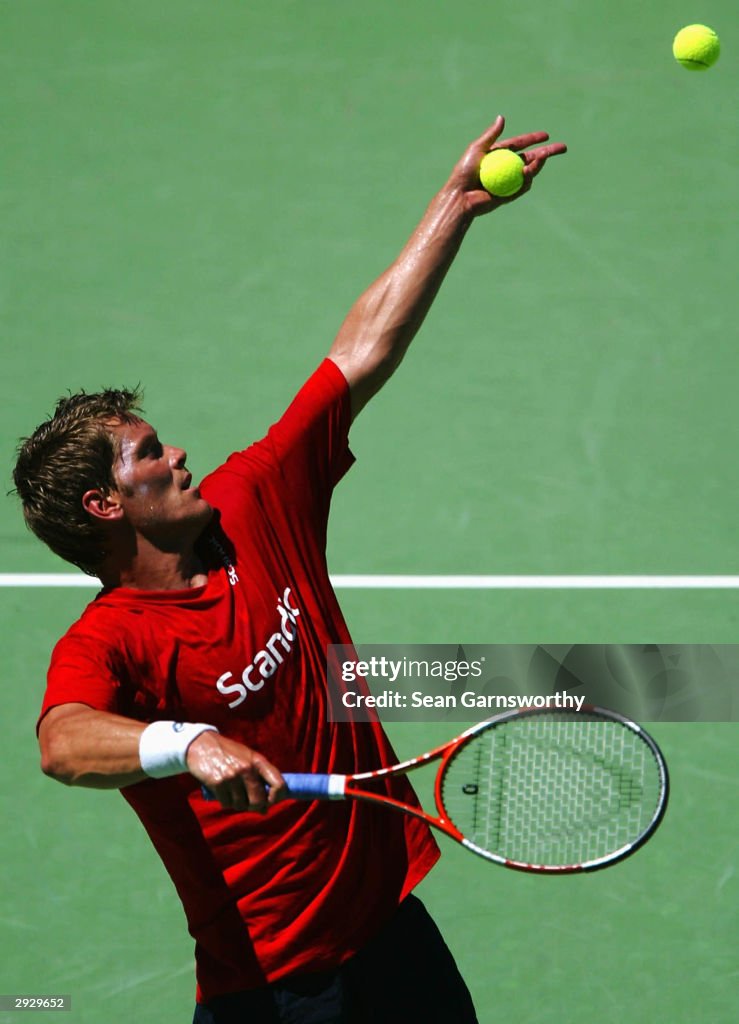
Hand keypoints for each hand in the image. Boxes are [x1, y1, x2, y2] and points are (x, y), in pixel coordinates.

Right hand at [186, 730, 285, 812]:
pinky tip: (222, 791)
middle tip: (247, 802)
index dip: (277, 797)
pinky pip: (226, 803)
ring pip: (241, 805)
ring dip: (237, 804)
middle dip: (254, 806)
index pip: (278, 784)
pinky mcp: (218, 783)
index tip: (270, 802)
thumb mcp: (248, 758)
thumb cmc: (228, 753)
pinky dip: (225, 802)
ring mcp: (232, 776)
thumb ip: (259, 780)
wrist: (202, 745)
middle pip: (259, 801)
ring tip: (233, 792)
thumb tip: (264, 810)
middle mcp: (247, 769)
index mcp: (258, 761)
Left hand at [447, 115, 566, 216]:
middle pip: (531, 158)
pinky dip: (527, 179)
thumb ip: (490, 135)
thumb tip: (502, 117)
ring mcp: (508, 182)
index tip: (546, 135)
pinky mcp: (508, 195)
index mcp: (499, 155)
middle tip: (562, 148)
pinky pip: (522, 187)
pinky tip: (529, 171)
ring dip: (538, 164)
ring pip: (529, 172)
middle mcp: (505, 168)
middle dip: (548, 153)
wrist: (460, 197)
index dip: (533, 140)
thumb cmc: (464, 172)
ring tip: (544, 156)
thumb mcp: (477, 149)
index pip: (520, 145)